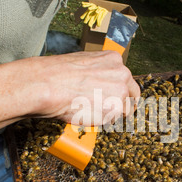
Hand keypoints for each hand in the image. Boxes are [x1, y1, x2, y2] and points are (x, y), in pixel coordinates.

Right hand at [23, 50, 139, 125]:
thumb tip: (98, 83)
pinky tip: (89, 115)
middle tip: (111, 110)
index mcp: (114, 59)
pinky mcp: (115, 110)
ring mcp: (121, 92)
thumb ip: (97, 71)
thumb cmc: (58, 74)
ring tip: (93, 112)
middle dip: (124, 103)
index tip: (114, 96)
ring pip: (125, 109)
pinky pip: (114, 121)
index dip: (120, 89)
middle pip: (132, 93)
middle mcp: (122, 74)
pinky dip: (104, 121)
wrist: (49, 85)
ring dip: (113, 114)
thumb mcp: (82, 62)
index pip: (125, 78)